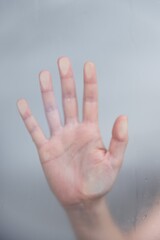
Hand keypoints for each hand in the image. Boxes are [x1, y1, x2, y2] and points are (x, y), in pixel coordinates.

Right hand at [17, 57, 127, 207]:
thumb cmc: (99, 182)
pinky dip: (28, 117)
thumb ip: (119, 140)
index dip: (89, 83)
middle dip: (67, 80)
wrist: (82, 199)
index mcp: (90, 131)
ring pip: (51, 110)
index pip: (90, 101)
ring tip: (44, 75)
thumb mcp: (113, 161)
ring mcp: (59, 138)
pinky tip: (23, 104)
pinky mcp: (46, 149)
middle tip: (63, 61)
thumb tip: (123, 117)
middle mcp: (73, 130)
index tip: (88, 65)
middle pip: (69, 100)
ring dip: (47, 93)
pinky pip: (35, 130)